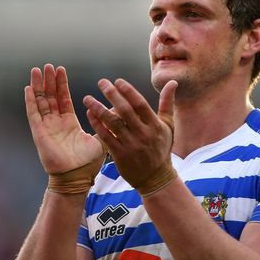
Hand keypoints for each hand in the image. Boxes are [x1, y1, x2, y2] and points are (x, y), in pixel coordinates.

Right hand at [25, 64, 105, 187]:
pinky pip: (33, 114)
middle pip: (50, 97)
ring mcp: (46, 127)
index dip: (61, 85)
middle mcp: (56, 123)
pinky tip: (28, 88)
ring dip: (39, 86)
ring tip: (37, 70)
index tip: (61, 70)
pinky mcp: (39, 133)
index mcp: (69, 123)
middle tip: (48, 65)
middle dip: (49, 81)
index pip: (63, 99)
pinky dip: (30, 101)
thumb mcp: (100, 138)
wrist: (76, 178)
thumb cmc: (87, 163)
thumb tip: (117, 108)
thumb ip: (106, 123)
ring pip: (41, 102)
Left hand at [82, 78, 177, 195]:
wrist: (156, 178)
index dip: (128, 91)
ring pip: (112, 123)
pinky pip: (106, 137)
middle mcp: (143, 134)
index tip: (117, 81)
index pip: (140, 104)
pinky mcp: (120, 155)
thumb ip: (167, 103)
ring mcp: (131, 145)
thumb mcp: (168, 126)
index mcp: (155, 125)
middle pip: (125, 111)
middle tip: (102, 83)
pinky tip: (89, 114)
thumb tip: (172, 82)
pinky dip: (97, 125)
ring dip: (98, 109)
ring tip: (87, 98)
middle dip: (112, 95)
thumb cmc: (161, 148)